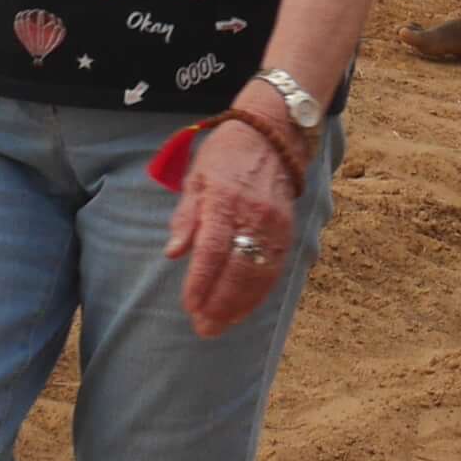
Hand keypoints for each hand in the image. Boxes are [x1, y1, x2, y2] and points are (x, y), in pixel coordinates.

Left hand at [167, 107, 302, 339]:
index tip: (189, 306)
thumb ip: (185, 217)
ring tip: (219, 326)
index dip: (201, 282)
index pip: (212, 250)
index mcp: (224, 200)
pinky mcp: (288, 231)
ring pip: (259, 275)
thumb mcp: (196, 178)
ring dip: (239, 305)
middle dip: (219, 303)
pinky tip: (242, 309)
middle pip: (238, 269)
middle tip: (202, 327)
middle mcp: (253, 215)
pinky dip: (258, 294)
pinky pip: (275, 270)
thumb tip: (172, 253)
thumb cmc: (226, 156)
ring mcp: (275, 225)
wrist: (272, 133)